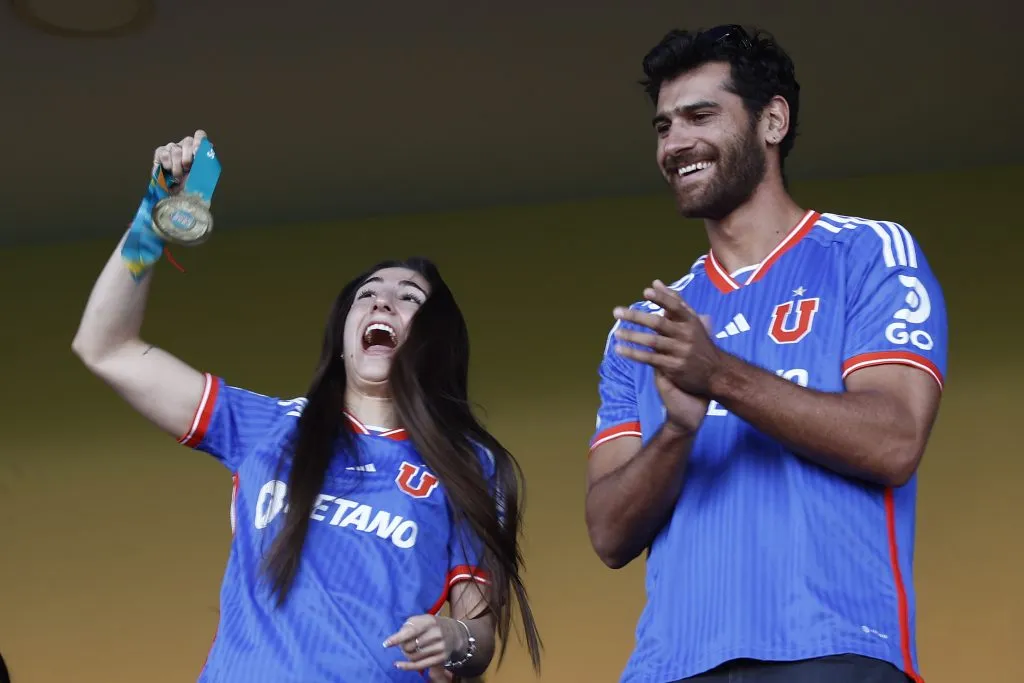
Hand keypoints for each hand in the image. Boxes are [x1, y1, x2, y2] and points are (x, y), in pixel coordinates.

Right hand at [152, 129, 206, 192]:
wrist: (177, 196)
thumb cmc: (191, 185)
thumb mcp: (202, 176)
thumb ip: (206, 163)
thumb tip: (209, 149)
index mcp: (197, 149)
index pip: (199, 135)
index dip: (199, 141)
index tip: (197, 152)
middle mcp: (185, 146)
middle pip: (187, 141)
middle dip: (188, 157)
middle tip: (187, 169)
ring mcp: (172, 148)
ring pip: (175, 148)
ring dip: (177, 165)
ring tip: (177, 176)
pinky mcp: (160, 152)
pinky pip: (163, 153)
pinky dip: (167, 164)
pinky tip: (168, 171)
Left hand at [383, 614, 463, 677]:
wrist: (454, 634)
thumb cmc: (431, 626)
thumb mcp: (422, 619)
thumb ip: (408, 626)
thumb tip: (396, 640)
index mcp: (430, 621)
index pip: (411, 631)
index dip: (398, 638)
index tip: (386, 644)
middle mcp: (436, 634)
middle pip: (410, 646)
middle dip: (403, 646)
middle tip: (405, 642)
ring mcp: (440, 647)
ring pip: (413, 656)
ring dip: (406, 654)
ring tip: (410, 649)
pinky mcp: (441, 658)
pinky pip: (419, 666)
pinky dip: (406, 667)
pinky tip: (398, 665)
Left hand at [612, 280, 721, 425]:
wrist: (716, 372)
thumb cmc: (698, 341)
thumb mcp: (691, 320)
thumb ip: (674, 301)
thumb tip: (655, 282)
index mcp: (690, 320)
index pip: (675, 306)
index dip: (661, 299)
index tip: (646, 292)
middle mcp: (686, 335)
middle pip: (659, 323)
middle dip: (636, 317)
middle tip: (617, 312)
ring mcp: (680, 351)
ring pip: (653, 342)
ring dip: (632, 336)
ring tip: (617, 333)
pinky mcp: (674, 367)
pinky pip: (650, 359)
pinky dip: (634, 354)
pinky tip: (620, 349)